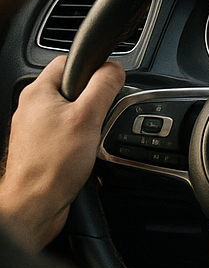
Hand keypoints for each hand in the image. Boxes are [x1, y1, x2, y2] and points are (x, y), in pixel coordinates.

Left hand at [0, 55, 124, 251]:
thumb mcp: (88, 117)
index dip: (93, 67)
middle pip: (74, 88)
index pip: (68, 61)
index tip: (108, 81)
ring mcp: (37, 129)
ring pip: (73, 112)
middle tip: (100, 116)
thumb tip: (115, 68)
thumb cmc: (52, 165)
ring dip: (89, 124)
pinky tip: (87, 154)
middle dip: (94, 101)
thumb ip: (103, 86)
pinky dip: (82, 141)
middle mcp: (33, 108)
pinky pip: (69, 133)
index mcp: (38, 93)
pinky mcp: (43, 147)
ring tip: (92, 139)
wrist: (35, 206)